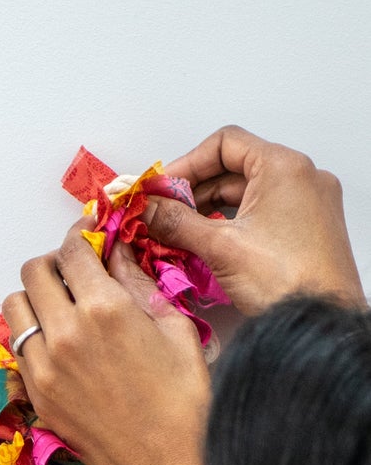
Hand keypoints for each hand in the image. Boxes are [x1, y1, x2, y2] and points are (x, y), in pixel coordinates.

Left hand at [2, 218, 211, 464]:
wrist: (161, 462)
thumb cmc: (182, 395)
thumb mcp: (172, 326)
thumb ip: (137, 282)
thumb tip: (116, 251)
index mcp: (104, 308)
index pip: (72, 249)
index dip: (81, 236)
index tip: (89, 238)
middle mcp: (64, 334)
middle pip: (32, 272)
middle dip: (53, 264)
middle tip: (75, 273)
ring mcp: (42, 366)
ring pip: (14, 308)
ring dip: (35, 298)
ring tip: (62, 308)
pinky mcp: (34, 394)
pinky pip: (18, 348)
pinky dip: (33, 335)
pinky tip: (61, 344)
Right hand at [143, 125, 364, 314]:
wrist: (320, 321)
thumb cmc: (284, 280)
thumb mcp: (219, 247)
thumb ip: (176, 223)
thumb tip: (145, 209)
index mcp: (284, 167)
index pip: (225, 143)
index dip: (185, 165)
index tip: (159, 191)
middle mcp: (300, 177)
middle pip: (233, 169)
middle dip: (192, 191)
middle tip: (159, 215)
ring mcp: (306, 203)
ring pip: (245, 194)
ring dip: (208, 210)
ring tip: (176, 234)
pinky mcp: (305, 227)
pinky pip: (260, 213)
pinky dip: (230, 224)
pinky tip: (206, 245)